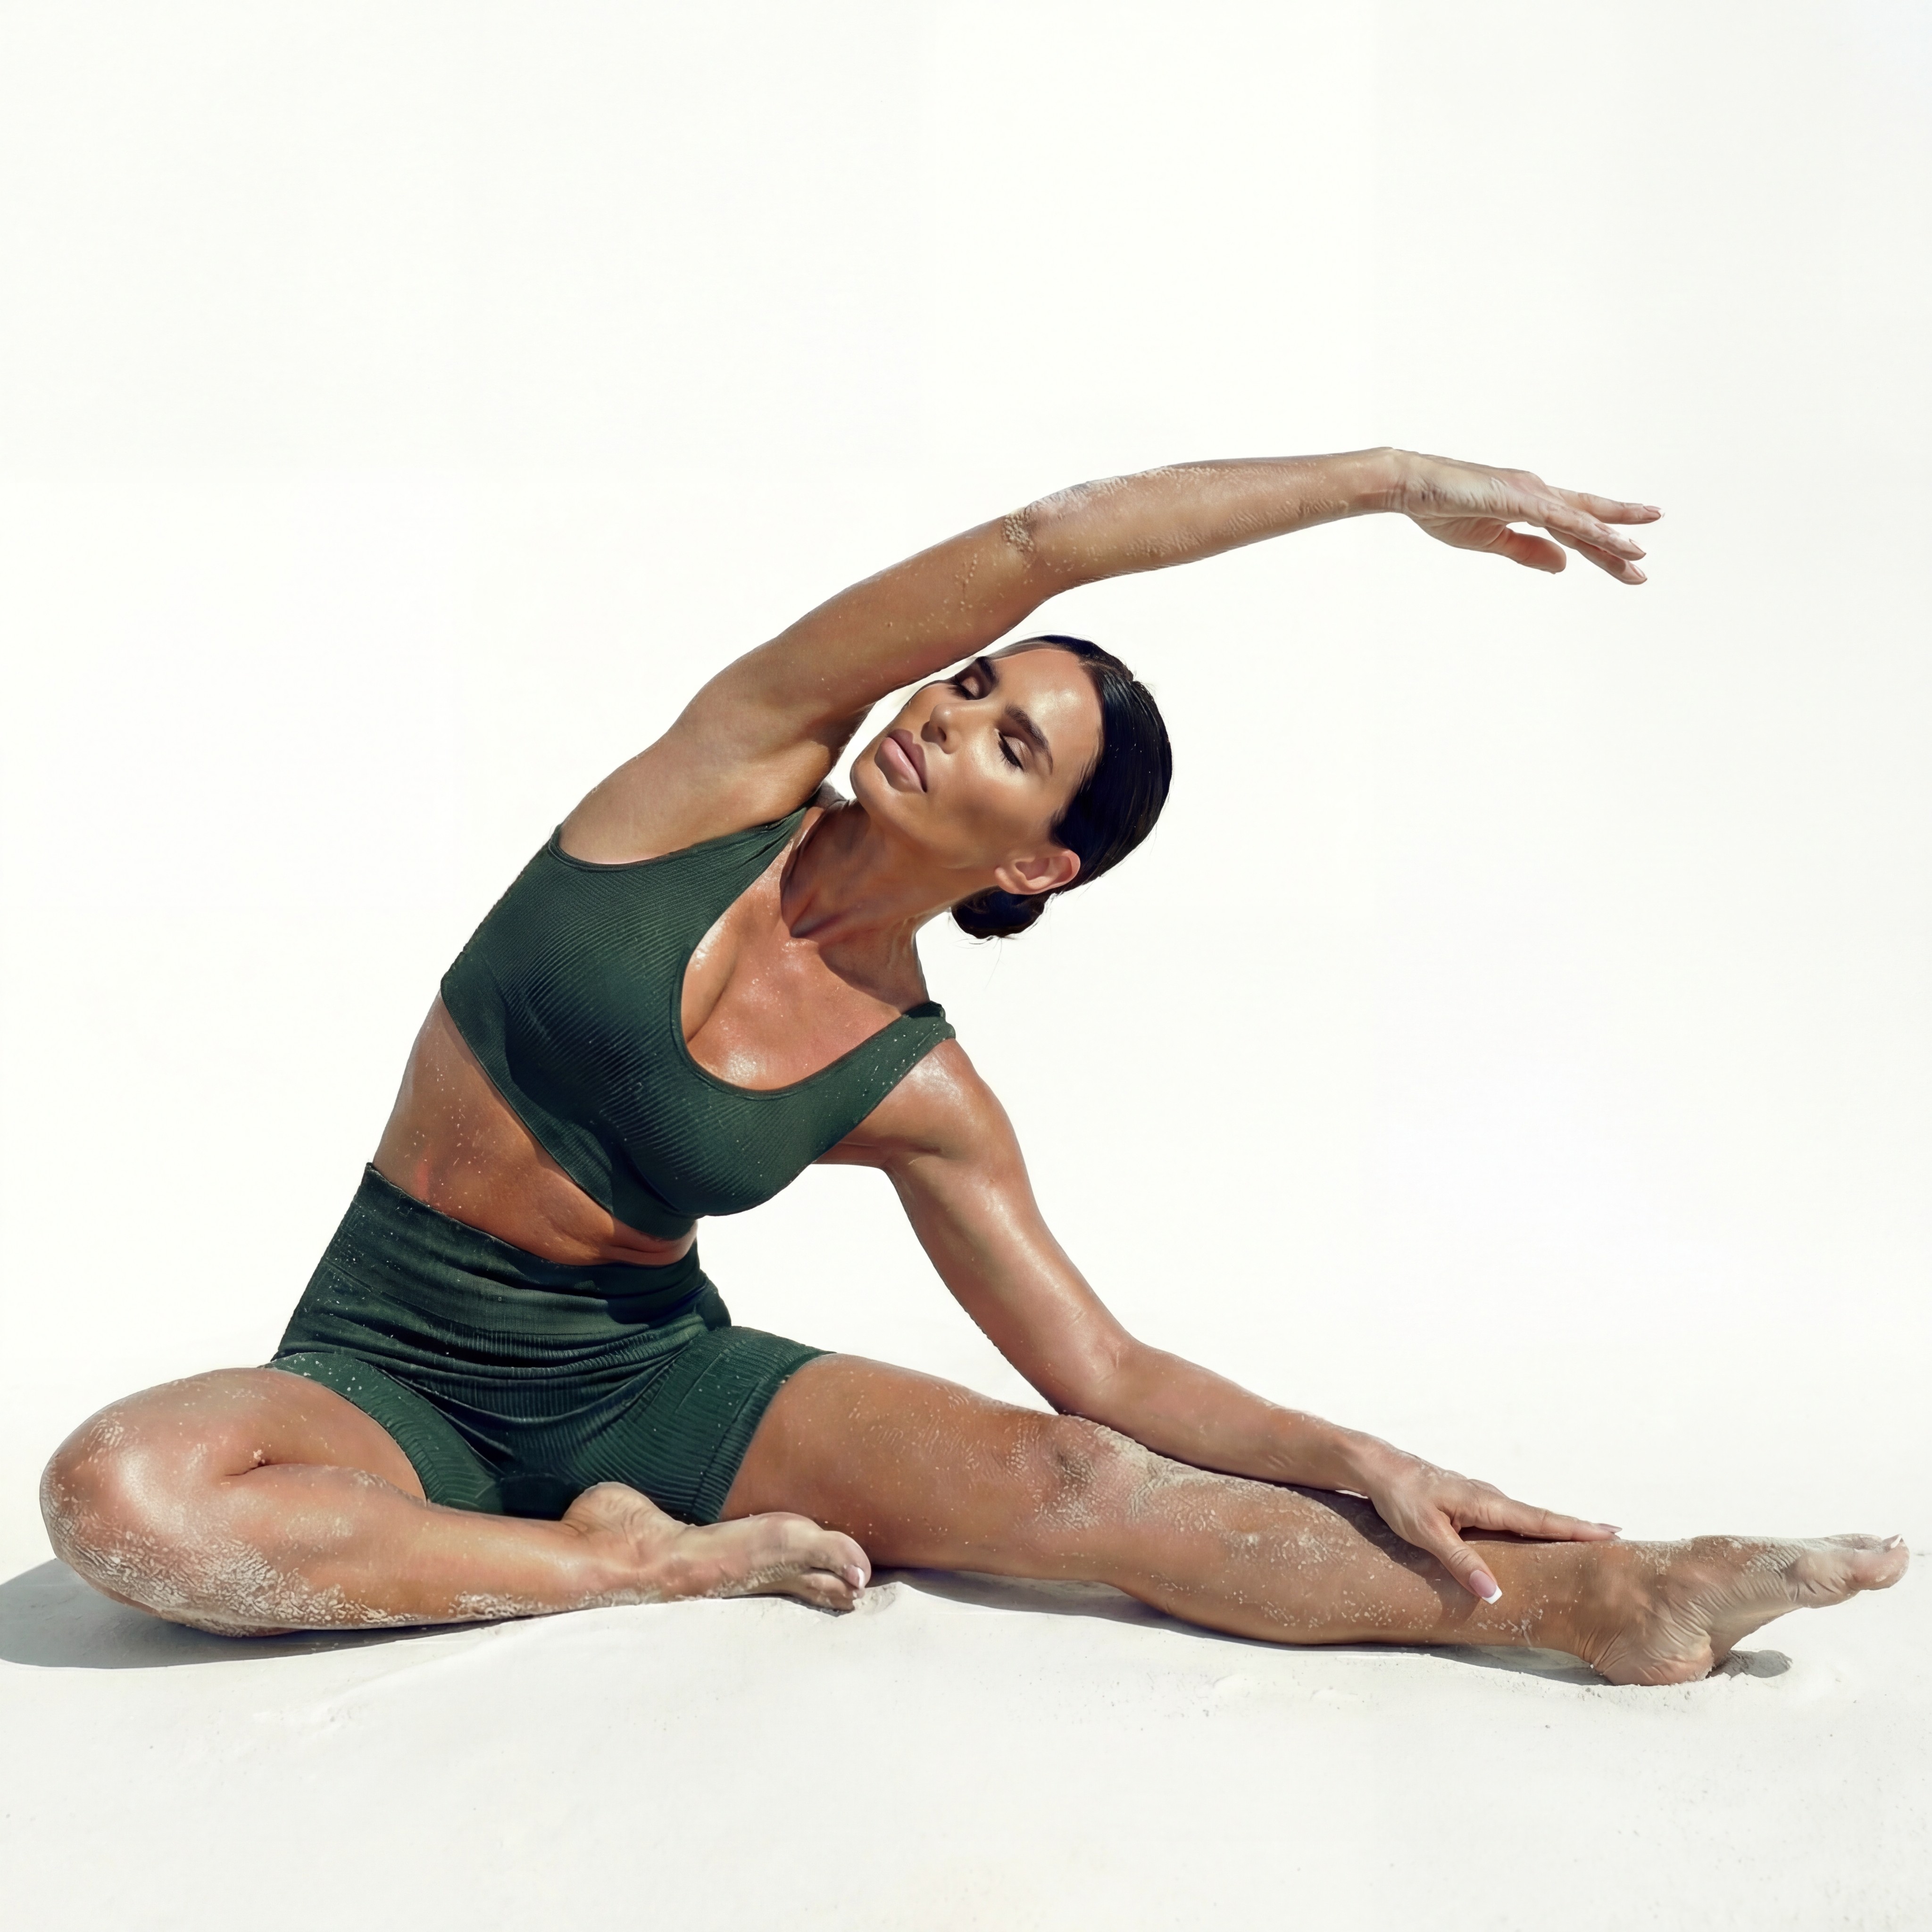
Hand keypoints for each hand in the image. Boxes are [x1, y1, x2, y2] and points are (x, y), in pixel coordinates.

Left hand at [1361, 1454, 1619, 1602]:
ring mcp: (1483, 1500)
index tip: (1613, 1533)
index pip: (1541, 1520)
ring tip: (1589, 1544)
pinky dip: (1533, 1528)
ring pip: (1527, 1519)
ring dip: (1557, 1529)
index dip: (1577, 1529)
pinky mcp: (1472, 1505)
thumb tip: (1494, 1594)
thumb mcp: (1426, 1532)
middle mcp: (1491, 1498)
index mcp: (1486, 1503)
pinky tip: (1540, 1540)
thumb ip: (1460, 1562)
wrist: (1377, 1468)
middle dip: (1578, 1529)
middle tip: (1617, 1540)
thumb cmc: (1400, 1497)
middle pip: (1542, 1519)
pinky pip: (1510, 1520)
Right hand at [1390, 450, 1659, 583]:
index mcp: (1530, 504)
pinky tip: (1610, 540)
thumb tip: (1564, 566)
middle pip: (1587, 522)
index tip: (1628, 561)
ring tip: (1638, 555)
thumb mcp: (1491, 540)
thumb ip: (1527, 551)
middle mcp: (1539, 493)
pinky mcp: (1520, 498)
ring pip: (1580, 520)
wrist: (1412, 487)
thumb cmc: (1442, 509)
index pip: (1575, 527)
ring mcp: (1532, 493)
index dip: (1603, 545)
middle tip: (1643, 565)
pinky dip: (1589, 529)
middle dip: (1617, 542)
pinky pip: (1562, 518)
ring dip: (1611, 538)